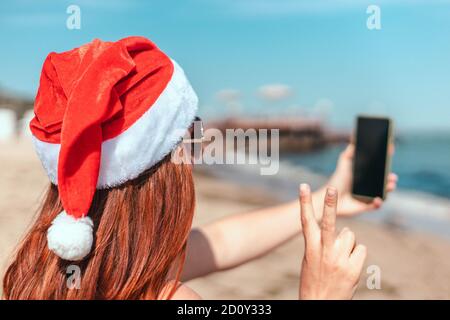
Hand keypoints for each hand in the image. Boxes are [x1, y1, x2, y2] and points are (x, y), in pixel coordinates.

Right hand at [299, 184, 365, 299]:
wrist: (320, 304)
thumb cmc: (315, 279)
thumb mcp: (310, 259)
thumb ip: (324, 243)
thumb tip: (345, 231)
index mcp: (310, 248)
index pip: (306, 221)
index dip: (304, 202)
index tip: (303, 186)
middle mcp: (324, 252)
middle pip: (328, 223)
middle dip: (330, 204)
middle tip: (332, 189)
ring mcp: (339, 260)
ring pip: (350, 235)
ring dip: (348, 242)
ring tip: (341, 257)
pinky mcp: (353, 269)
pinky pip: (361, 249)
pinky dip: (357, 254)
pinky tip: (349, 265)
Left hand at [327, 144, 397, 216]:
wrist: (329, 197)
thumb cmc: (337, 181)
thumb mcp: (343, 165)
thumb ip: (349, 154)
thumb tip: (354, 140)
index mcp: (367, 175)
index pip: (380, 169)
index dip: (386, 163)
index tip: (391, 153)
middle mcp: (370, 186)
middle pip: (385, 181)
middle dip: (391, 178)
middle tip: (392, 175)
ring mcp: (369, 196)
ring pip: (384, 193)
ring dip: (389, 189)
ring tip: (390, 185)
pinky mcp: (366, 206)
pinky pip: (375, 206)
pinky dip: (378, 203)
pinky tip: (377, 199)